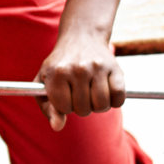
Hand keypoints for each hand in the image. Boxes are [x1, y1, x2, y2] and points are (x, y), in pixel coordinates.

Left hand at [35, 0, 129, 130]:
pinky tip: (106, 91)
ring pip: (102, 106)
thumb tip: (57, 127)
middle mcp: (77, 69)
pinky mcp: (116, 68)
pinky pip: (119, 98)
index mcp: (57, 73)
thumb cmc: (60, 65)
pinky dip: (115, 101)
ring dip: (98, 106)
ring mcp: (98, 68)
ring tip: (92, 94)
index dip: (65, 106)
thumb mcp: (45, 82)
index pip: (64, 108)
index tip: (65, 96)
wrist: (81, 37)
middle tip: (79, 93)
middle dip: (81, 107)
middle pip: (83, 109)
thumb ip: (47, 107)